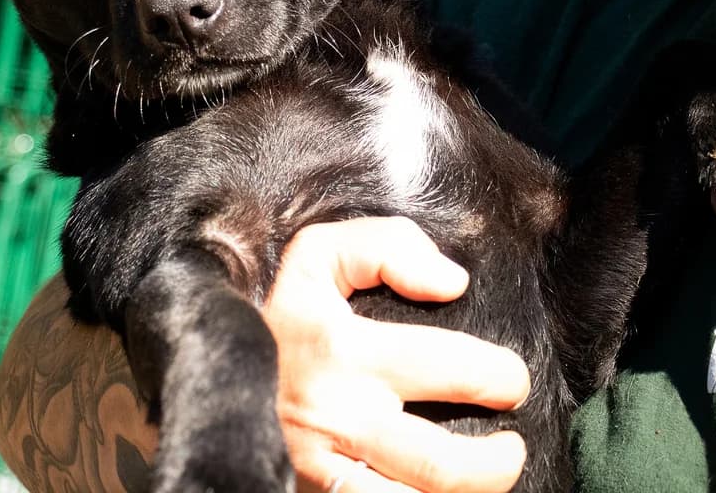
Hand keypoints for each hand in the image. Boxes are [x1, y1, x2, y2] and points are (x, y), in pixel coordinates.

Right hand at [265, 217, 529, 492]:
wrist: (206, 368)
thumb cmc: (280, 317)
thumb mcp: (318, 258)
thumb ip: (385, 246)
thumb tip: (450, 283)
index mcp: (342, 348)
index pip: (447, 367)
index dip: (497, 375)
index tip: (509, 378)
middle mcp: (335, 415)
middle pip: (440, 462)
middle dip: (495, 462)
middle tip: (509, 444)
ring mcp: (321, 466)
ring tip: (488, 477)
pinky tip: (430, 492)